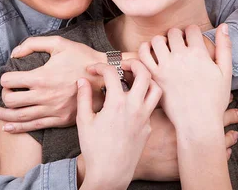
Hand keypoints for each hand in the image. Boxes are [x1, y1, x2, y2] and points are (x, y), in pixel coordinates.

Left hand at [0, 36, 104, 132]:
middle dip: (3, 97)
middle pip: (11, 101)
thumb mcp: (59, 43)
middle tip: (3, 93)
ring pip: (20, 116)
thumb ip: (33, 44)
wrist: (105, 76)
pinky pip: (34, 126)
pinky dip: (18, 128)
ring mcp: (52, 110)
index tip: (6, 77)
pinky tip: (8, 127)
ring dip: (4, 115)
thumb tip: (14, 54)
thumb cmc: (82, 57)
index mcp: (41, 77)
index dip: (4, 79)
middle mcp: (44, 96)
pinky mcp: (60, 119)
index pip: (10, 82)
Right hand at [77, 60, 160, 189]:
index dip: (100, 66)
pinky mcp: (149, 127)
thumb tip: (82, 80)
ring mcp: (145, 117)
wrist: (111, 174)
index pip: (112, 72)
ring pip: (156, 88)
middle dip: (133, 63)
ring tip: (133, 79)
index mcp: (117, 103)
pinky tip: (132, 101)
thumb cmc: (95, 149)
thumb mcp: (84, 121)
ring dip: (146, 79)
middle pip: (144, 73)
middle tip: (122, 65)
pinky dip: (144, 97)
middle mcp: (135, 107)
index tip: (92, 69)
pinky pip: (152, 106)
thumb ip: (83, 97)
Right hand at [132, 99, 237, 180]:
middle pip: (216, 122)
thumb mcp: (146, 110)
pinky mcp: (190, 162)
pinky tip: (226, 151)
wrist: (133, 157)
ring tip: (235, 133)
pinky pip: (210, 158)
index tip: (228, 96)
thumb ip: (155, 96)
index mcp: (182, 117)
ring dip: (227, 137)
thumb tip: (158, 79)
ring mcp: (191, 148)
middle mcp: (190, 132)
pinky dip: (220, 153)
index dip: (219, 100)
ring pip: (217, 142)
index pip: (206, 105)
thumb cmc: (137, 132)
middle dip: (229, 117)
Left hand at [139, 24, 231, 132]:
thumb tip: (224, 26)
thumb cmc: (214, 100)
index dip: (192, 32)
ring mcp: (165, 66)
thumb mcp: (226, 72)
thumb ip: (225, 47)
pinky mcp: (154, 76)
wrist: (198, 122)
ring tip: (166, 49)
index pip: (191, 29)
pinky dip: (145, 50)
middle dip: (177, 36)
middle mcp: (181, 57)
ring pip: (157, 40)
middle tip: (179, 45)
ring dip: (161, 41)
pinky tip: (152, 55)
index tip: (192, 40)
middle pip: (174, 32)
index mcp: (199, 54)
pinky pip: (143, 54)